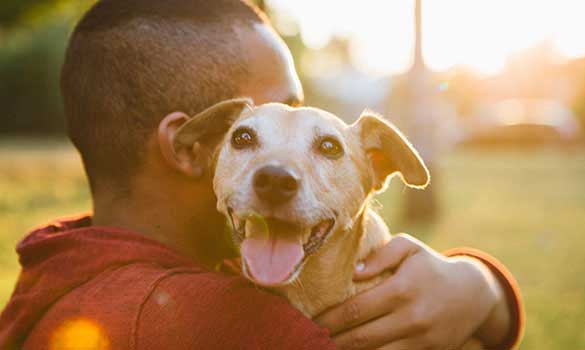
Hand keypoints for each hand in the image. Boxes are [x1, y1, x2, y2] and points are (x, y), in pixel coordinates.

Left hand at [314, 234, 509, 349]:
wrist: (473, 294)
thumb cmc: (431, 266)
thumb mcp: (409, 248)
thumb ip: (381, 255)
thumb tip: (355, 272)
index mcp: (402, 289)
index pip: (355, 310)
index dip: (330, 320)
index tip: (311, 323)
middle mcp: (411, 317)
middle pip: (361, 338)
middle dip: (332, 342)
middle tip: (309, 342)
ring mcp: (421, 340)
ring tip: (327, 349)